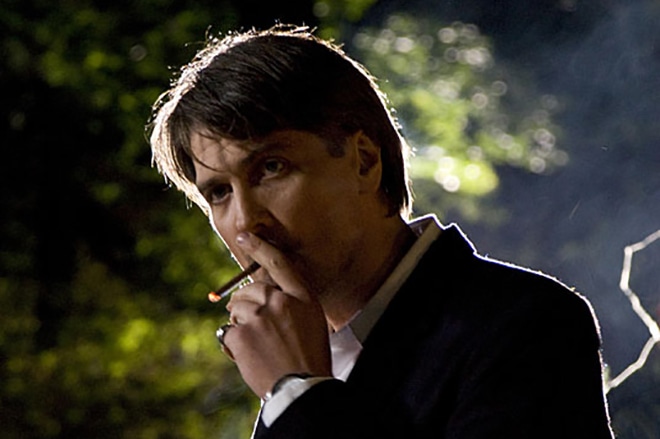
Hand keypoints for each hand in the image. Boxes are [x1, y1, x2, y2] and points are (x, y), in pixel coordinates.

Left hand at [222, 232, 331, 398]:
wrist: (303, 388)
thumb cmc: (310, 358)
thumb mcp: (312, 322)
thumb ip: (291, 303)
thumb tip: (265, 295)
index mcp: (302, 297)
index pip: (278, 263)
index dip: (259, 248)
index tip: (244, 236)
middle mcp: (280, 301)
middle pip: (249, 289)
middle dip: (244, 303)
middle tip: (251, 323)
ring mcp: (259, 316)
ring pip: (236, 310)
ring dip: (239, 324)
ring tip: (255, 345)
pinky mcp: (241, 335)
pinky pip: (227, 332)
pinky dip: (232, 345)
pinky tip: (247, 357)